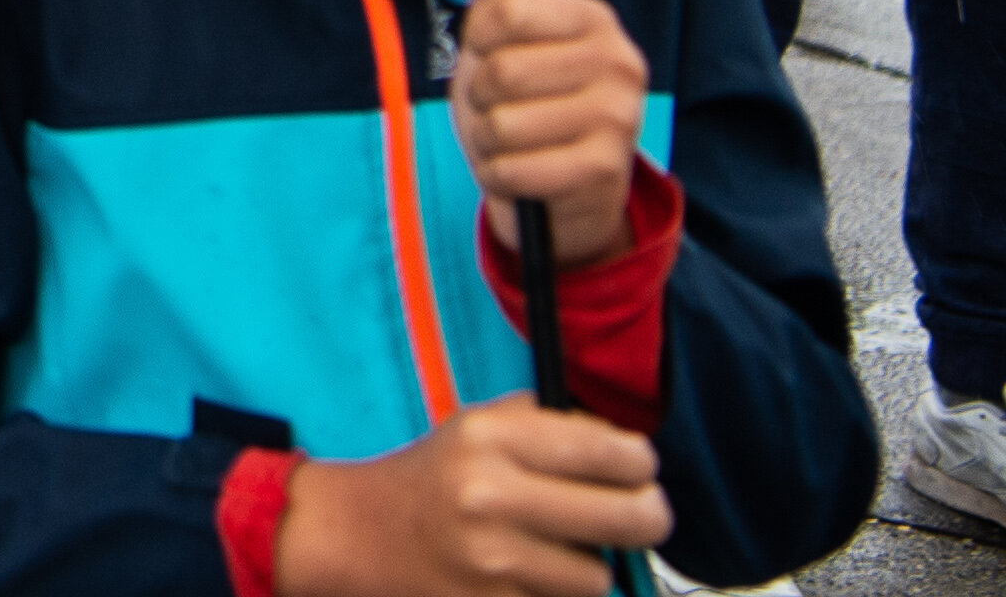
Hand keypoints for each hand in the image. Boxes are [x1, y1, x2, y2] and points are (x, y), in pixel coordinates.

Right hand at [272, 398, 667, 596]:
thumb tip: (636, 455)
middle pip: (633, 518)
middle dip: (646, 518)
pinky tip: (528, 576)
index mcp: (491, 436)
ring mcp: (492, 561)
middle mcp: (490, 495)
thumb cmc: (435, 477)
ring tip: (554, 551)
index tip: (637, 471)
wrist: (359, 535)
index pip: (615, 453)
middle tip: (638, 515)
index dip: (641, 465)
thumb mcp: (481, 425)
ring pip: (601, 578)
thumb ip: (556, 426)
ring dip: (589, 568)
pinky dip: (555, 594)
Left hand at [454, 0, 647, 269]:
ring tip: (514, 140)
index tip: (486, 50)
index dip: (477, 36)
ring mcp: (620, 116)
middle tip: (500, 105)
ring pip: (503, 123)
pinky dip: (501, 175)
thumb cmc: (525, 104)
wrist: (564, 193)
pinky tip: (523, 171)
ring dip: (489, 140)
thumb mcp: (503, 41)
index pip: (507, 8)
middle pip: (501, 70)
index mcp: (592, 18)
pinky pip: (515, 168)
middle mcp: (618, 61)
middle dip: (479, 96)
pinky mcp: (607, 168)